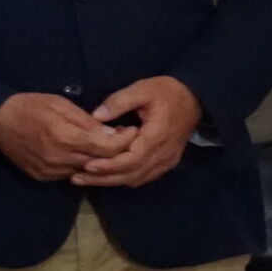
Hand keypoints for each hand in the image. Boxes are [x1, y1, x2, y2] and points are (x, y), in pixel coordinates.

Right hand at [0, 92, 129, 182]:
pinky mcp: (42, 177)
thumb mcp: (60, 104)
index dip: (125, 140)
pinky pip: (68, 174)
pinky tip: (77, 153)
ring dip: (97, 160)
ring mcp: (50, 170)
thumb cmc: (29, 106)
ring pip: (86, 171)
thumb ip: (87, 121)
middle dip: (115, 151)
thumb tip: (113, 133)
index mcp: (65, 136)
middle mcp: (59, 158)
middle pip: (100, 162)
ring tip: (101, 146)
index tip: (132, 131)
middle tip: (123, 138)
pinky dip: (78, 165)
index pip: (107, 147)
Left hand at [73, 76, 202, 187]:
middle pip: (132, 174)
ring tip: (86, 179)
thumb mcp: (142, 89)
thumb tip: (96, 115)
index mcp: (158, 136)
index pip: (132, 159)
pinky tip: (107, 176)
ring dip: (112, 181)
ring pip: (137, 179)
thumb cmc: (166, 92)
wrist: (194, 97)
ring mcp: (168, 160)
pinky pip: (144, 176)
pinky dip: (125, 178)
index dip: (109, 165)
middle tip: (77, 178)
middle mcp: (164, 153)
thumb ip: (119, 101)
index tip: (87, 166)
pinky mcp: (167, 162)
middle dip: (104, 178)